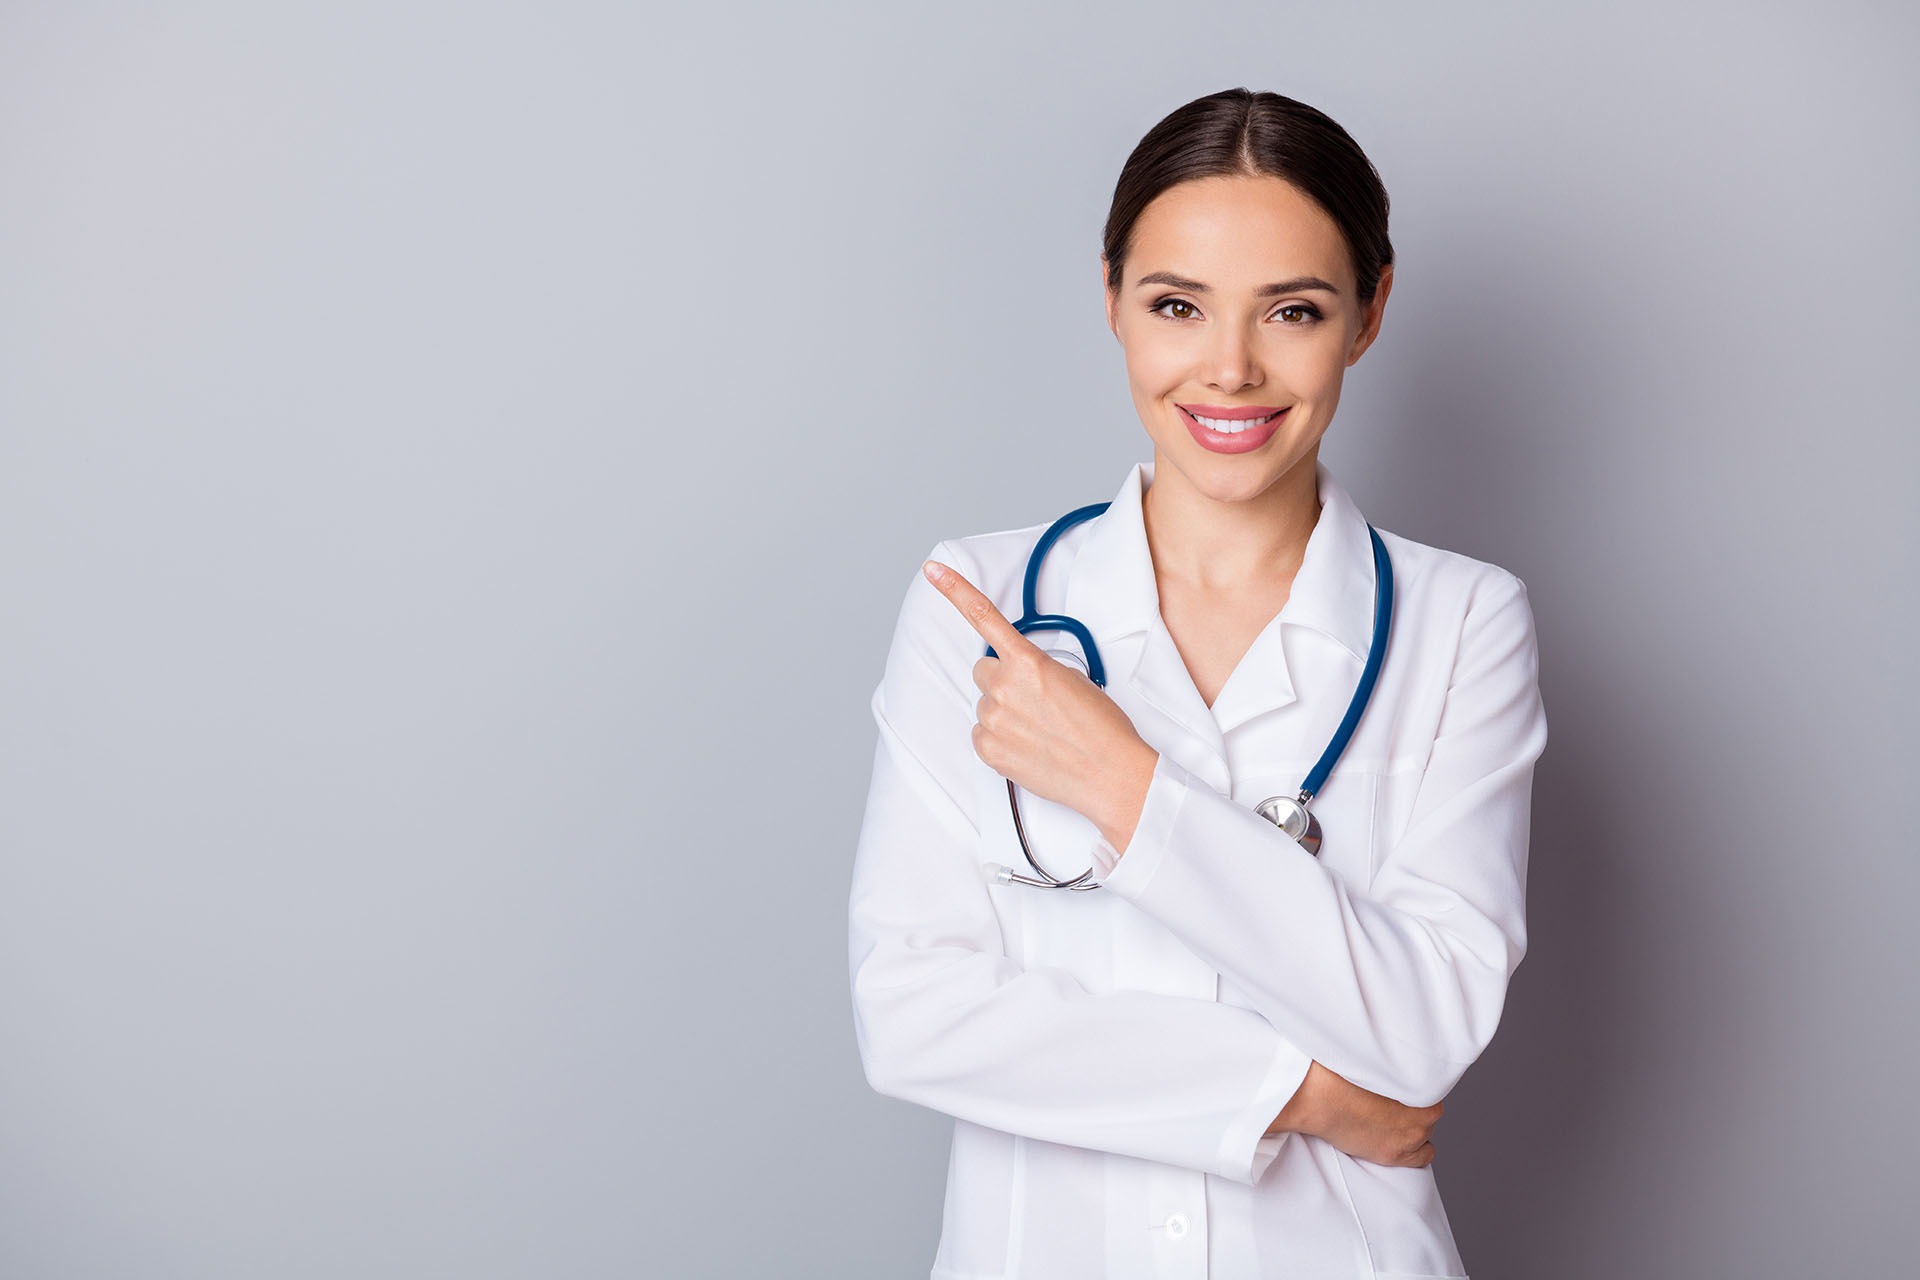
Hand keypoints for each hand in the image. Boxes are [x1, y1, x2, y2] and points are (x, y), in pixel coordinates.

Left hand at [923, 559, 1156, 850]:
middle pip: (984, 670)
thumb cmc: (1102, 727)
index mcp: (1028, 662)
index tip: (932, 570)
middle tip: (1033, 701)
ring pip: (985, 704)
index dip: (953, 590)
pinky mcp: (987, 749)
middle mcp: (1003, 687)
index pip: (983, 616)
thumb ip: (1037, 669)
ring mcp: (992, 719)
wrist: (1110, 773)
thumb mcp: (1074, 679)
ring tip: (1039, 730)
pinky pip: (982, 734)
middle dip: (1002, 680)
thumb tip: (1022, 677)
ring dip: (1004, 712)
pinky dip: (1000, 739)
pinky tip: (1028, 746)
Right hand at [1266, 1060, 1441, 1167]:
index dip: (1413, 1088)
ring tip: (1389, 1120)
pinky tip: (1398, 1139)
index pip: (1431, 1088)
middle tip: (1389, 1103)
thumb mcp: (1373, 1056)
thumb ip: (1391, 1058)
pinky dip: (1416, 1149)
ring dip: (1412, 1126)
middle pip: (1428, 1110)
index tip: (1399, 1088)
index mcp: (1421, 1084)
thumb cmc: (1339, 1072)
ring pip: (1426, 1131)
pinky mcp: (1396, 1154)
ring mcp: (1411, 1136)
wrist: (1318, 1098)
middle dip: (1412, 1107)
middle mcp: (1424, 1113)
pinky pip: (1424, 1156)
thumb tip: (1394, 1049)